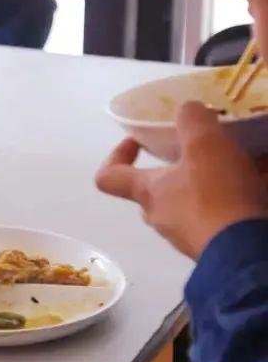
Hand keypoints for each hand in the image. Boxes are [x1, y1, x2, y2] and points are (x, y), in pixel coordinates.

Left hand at [95, 102, 267, 258]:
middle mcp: (162, 217)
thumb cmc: (216, 195)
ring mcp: (189, 236)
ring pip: (195, 203)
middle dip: (177, 170)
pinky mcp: (217, 247)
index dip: (116, 157)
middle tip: (202, 151)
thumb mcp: (204, 144)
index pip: (109, 177)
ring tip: (247, 164)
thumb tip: (186, 109)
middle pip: (157, 191)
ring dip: (215, 183)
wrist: (247, 252)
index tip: (136, 142)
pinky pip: (222, 216)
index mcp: (148, 192)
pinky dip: (238, 199)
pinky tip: (261, 184)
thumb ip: (192, 120)